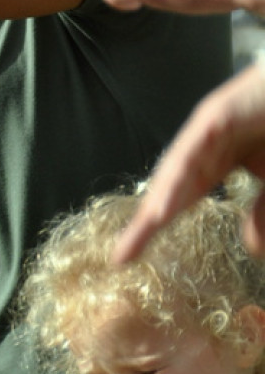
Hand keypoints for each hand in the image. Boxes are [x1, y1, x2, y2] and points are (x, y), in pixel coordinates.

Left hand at [114, 59, 264, 260]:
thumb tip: (251, 249)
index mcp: (214, 163)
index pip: (178, 201)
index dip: (155, 229)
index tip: (129, 259)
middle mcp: (203, 148)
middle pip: (167, 189)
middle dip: (144, 224)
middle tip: (121, 258)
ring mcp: (208, 130)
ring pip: (176, 170)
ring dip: (158, 202)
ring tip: (142, 233)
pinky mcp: (216, 113)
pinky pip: (193, 149)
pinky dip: (178, 176)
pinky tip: (166, 203)